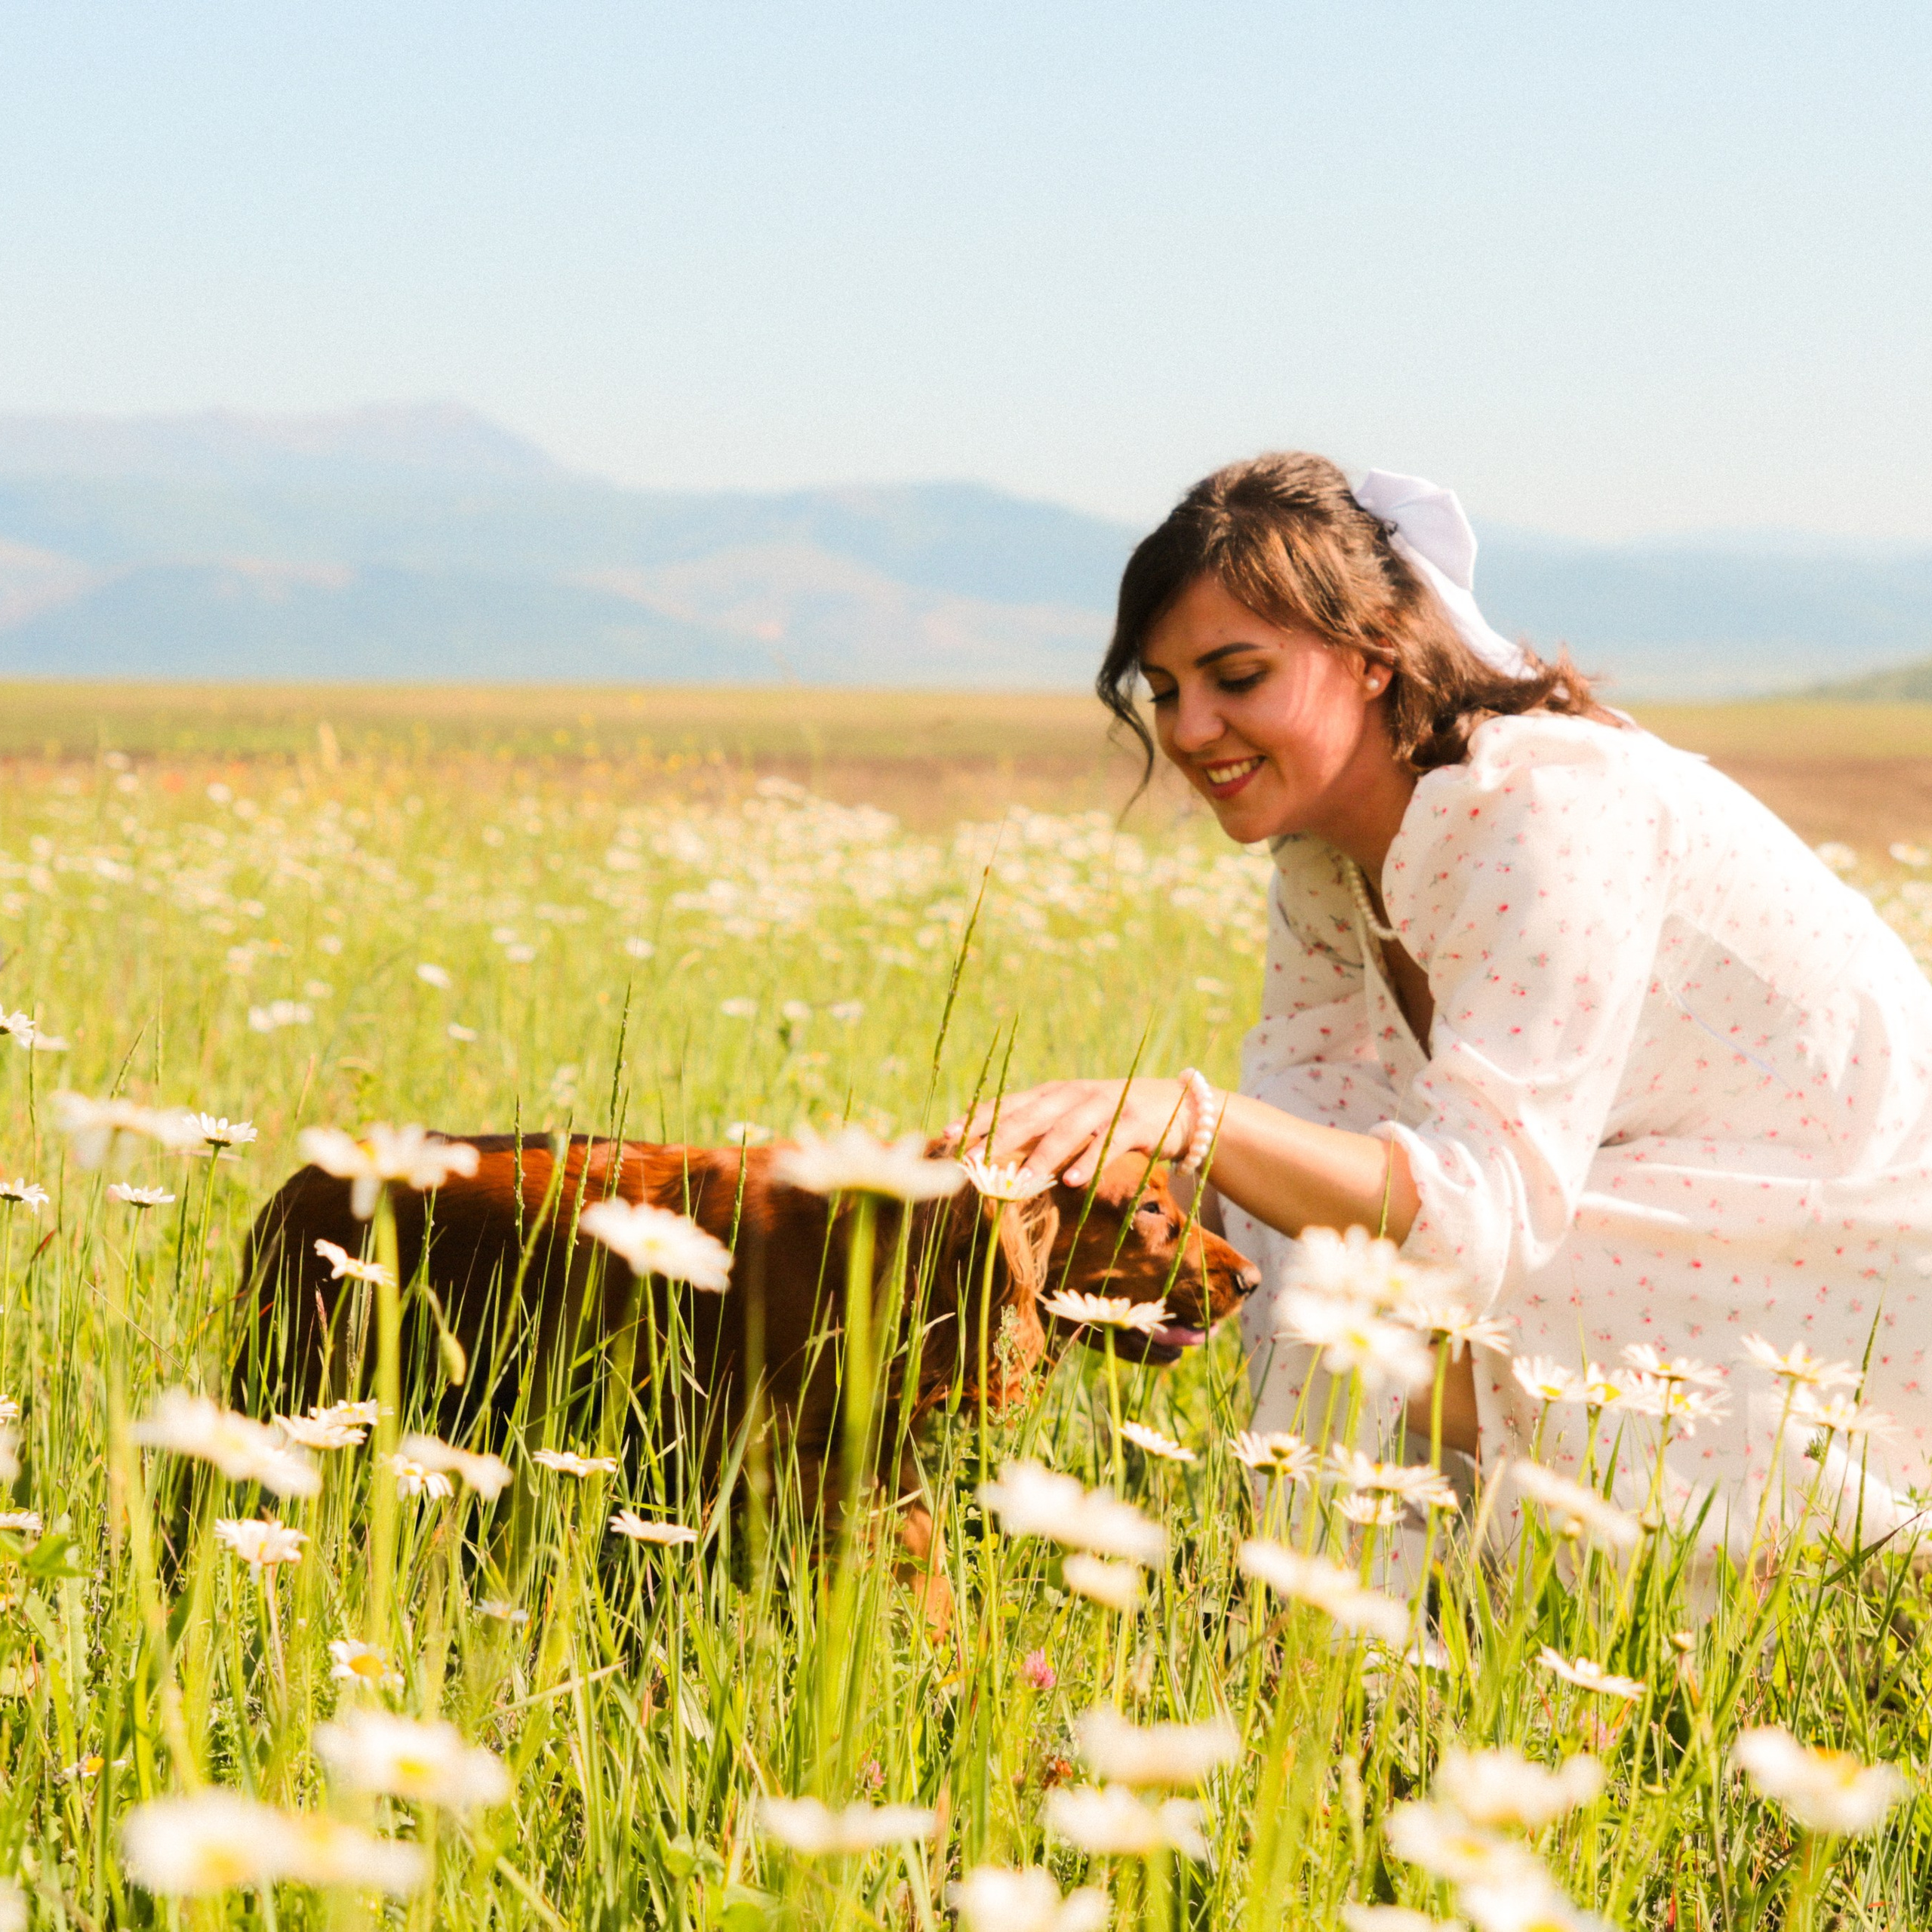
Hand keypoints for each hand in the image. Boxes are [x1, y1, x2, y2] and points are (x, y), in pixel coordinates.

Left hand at [944, 1078, 1194, 1187]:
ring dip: (1041, 1156)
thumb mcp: (1073, 1116)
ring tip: (1018, 1180)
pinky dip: (1089, 1161)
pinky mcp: (1134, 1123)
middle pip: (1032, 1115)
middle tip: (973, 1158)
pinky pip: (1108, 1143)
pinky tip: (1071, 1181)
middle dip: (999, 1136)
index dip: (980, 1118)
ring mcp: (1105, 1106)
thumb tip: (989, 1137)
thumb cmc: (1114, 1117)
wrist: (1178, 1106)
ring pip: (1067, 1130)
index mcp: (1055, 1093)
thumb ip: (1038, 1125)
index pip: (1010, 1103)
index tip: (948, 1134)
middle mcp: (1075, 1095)